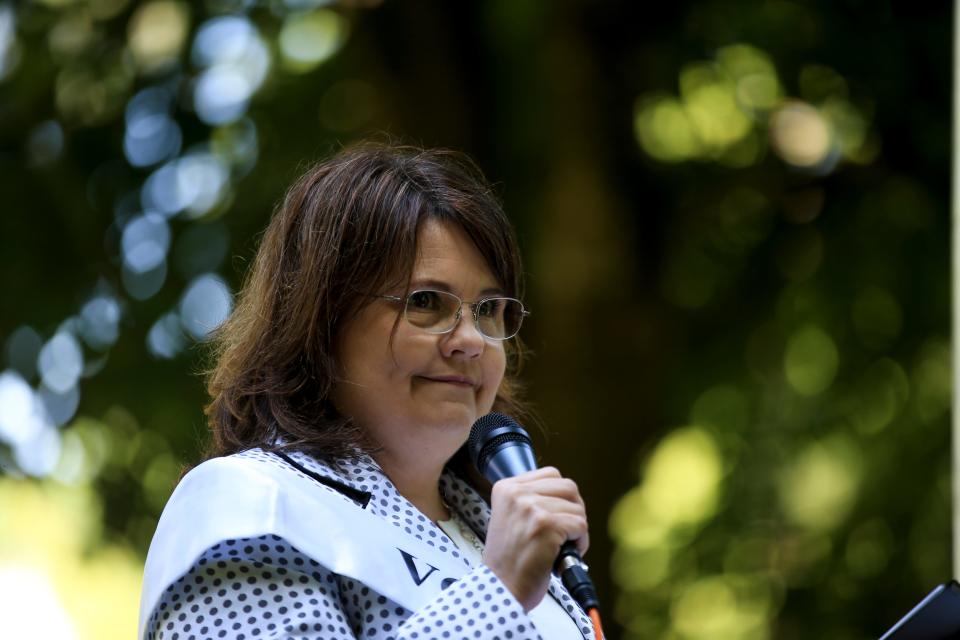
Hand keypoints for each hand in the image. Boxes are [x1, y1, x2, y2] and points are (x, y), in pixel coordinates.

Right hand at [481, 467, 588, 611]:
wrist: (501, 588)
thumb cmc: (508, 561)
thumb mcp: (509, 517)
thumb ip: (530, 499)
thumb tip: (564, 495)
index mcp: (506, 488)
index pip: (550, 474)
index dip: (560, 496)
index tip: (555, 515)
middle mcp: (517, 494)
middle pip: (568, 486)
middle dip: (573, 509)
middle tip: (565, 530)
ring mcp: (532, 508)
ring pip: (577, 507)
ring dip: (577, 528)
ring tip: (562, 544)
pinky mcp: (547, 525)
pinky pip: (581, 525)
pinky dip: (580, 542)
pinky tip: (564, 553)